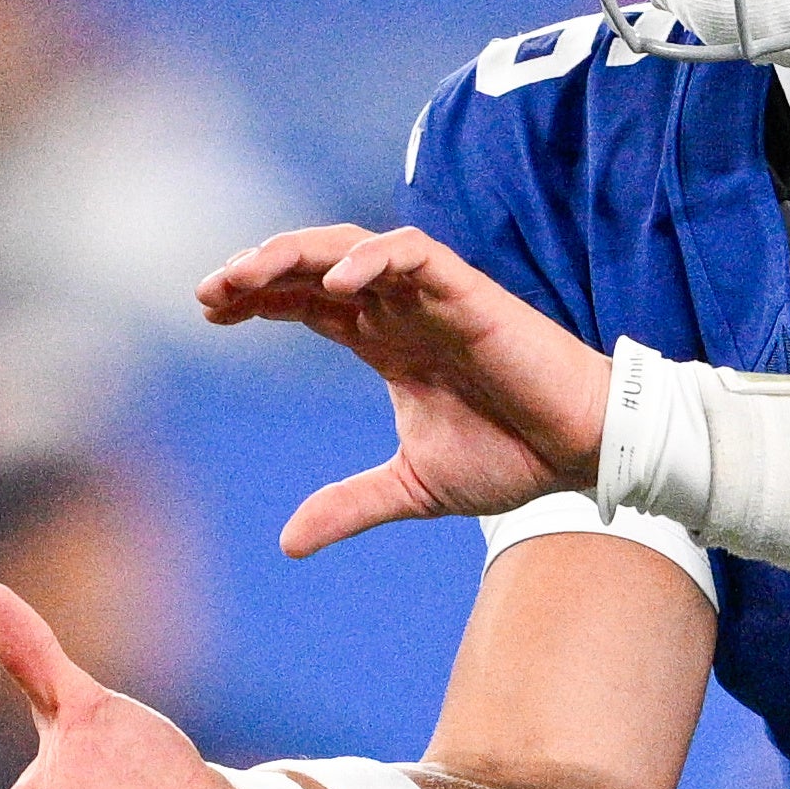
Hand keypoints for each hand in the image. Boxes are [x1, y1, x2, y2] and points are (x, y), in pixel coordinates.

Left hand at [196, 224, 615, 554]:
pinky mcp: (468, 292)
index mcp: (385, 343)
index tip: (209, 313)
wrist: (580, 452)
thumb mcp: (411, 488)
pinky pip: (413, 252)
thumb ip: (350, 504)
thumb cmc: (510, 457)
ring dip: (298, 252)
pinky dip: (373, 258)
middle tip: (210, 292)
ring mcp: (432, 296)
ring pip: (353, 245)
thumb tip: (288, 543)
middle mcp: (400, 310)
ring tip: (249, 274)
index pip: (306, 301)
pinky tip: (336, 284)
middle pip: (314, 265)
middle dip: (258, 270)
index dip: (257, 298)